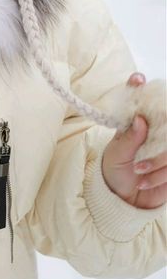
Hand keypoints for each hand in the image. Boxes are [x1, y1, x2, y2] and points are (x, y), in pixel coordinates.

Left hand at [102, 72, 166, 208]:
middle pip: (165, 121)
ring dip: (155, 164)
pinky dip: (159, 176)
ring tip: (138, 172)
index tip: (138, 78)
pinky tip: (144, 183)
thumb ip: (129, 138)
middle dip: (155, 145)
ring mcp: (166, 149)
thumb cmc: (116, 170)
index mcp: (139, 122)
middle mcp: (156, 131)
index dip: (139, 87)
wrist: (124, 199)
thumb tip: (140, 120)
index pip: (142, 98)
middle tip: (140, 152)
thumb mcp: (117, 154)